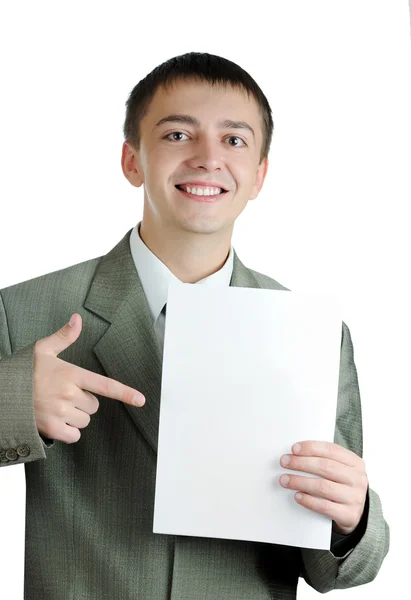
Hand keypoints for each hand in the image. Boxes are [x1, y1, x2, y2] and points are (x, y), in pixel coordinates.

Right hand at [33, 313, 144, 443]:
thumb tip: (77, 319)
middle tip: (64, 395)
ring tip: (56, 406)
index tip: (140, 400)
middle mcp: (69, 394)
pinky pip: (74, 435)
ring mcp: (60, 412)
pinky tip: (55, 420)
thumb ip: (64, 336)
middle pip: (94, 406)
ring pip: (84, 420)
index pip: (104, 385)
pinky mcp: (52, 428)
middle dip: (83, 402)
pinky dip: (68, 431)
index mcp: (71, 374)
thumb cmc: (25, 371)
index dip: (125, 393)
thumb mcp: (44, 349)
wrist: (3, 393)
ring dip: (75, 416)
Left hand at [279, 441, 367, 534]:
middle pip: (325, 467)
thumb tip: (295, 453)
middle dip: (301, 463)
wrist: (356, 514)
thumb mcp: (340, 469)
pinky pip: (325, 507)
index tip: (293, 449)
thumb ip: (324, 459)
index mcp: (355, 463)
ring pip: (323, 487)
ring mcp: (355, 498)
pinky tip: (297, 496)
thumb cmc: (341, 486)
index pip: (331, 450)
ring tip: (285, 480)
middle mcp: (357, 479)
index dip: (311, 448)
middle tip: (284, 462)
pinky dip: (308, 501)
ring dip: (300, 481)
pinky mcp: (349, 515)